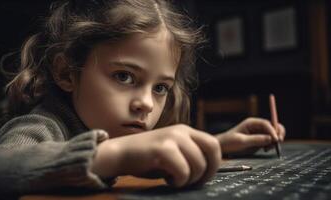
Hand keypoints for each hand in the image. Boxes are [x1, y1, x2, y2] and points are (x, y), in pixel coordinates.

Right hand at [92, 124, 221, 187]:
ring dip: (190, 179)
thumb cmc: (147, 158)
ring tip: (175, 179)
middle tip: (194, 181)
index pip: (214, 144)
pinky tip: (168, 179)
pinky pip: (183, 170)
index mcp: (185, 131)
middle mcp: (181, 131)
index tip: (205, 177)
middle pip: (212, 150)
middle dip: (208, 171)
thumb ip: (191, 155)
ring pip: (198, 163)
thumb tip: (210, 169)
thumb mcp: (174, 152)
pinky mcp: (162, 148)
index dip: (215, 163)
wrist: (119, 154)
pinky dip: (179, 180)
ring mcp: (172, 137)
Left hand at [216, 117, 284, 153]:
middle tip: (277, 143)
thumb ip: (256, 140)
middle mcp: (256, 126)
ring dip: (275, 141)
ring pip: (273, 134)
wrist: (223, 148)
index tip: (276, 140)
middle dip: (278, 134)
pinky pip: (270, 141)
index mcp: (251, 123)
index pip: (266, 124)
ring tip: (267, 149)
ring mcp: (258, 133)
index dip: (273, 131)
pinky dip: (271, 145)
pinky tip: (265, 150)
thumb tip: (271, 139)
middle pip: (273, 126)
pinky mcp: (259, 140)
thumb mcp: (242, 141)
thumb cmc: (229, 142)